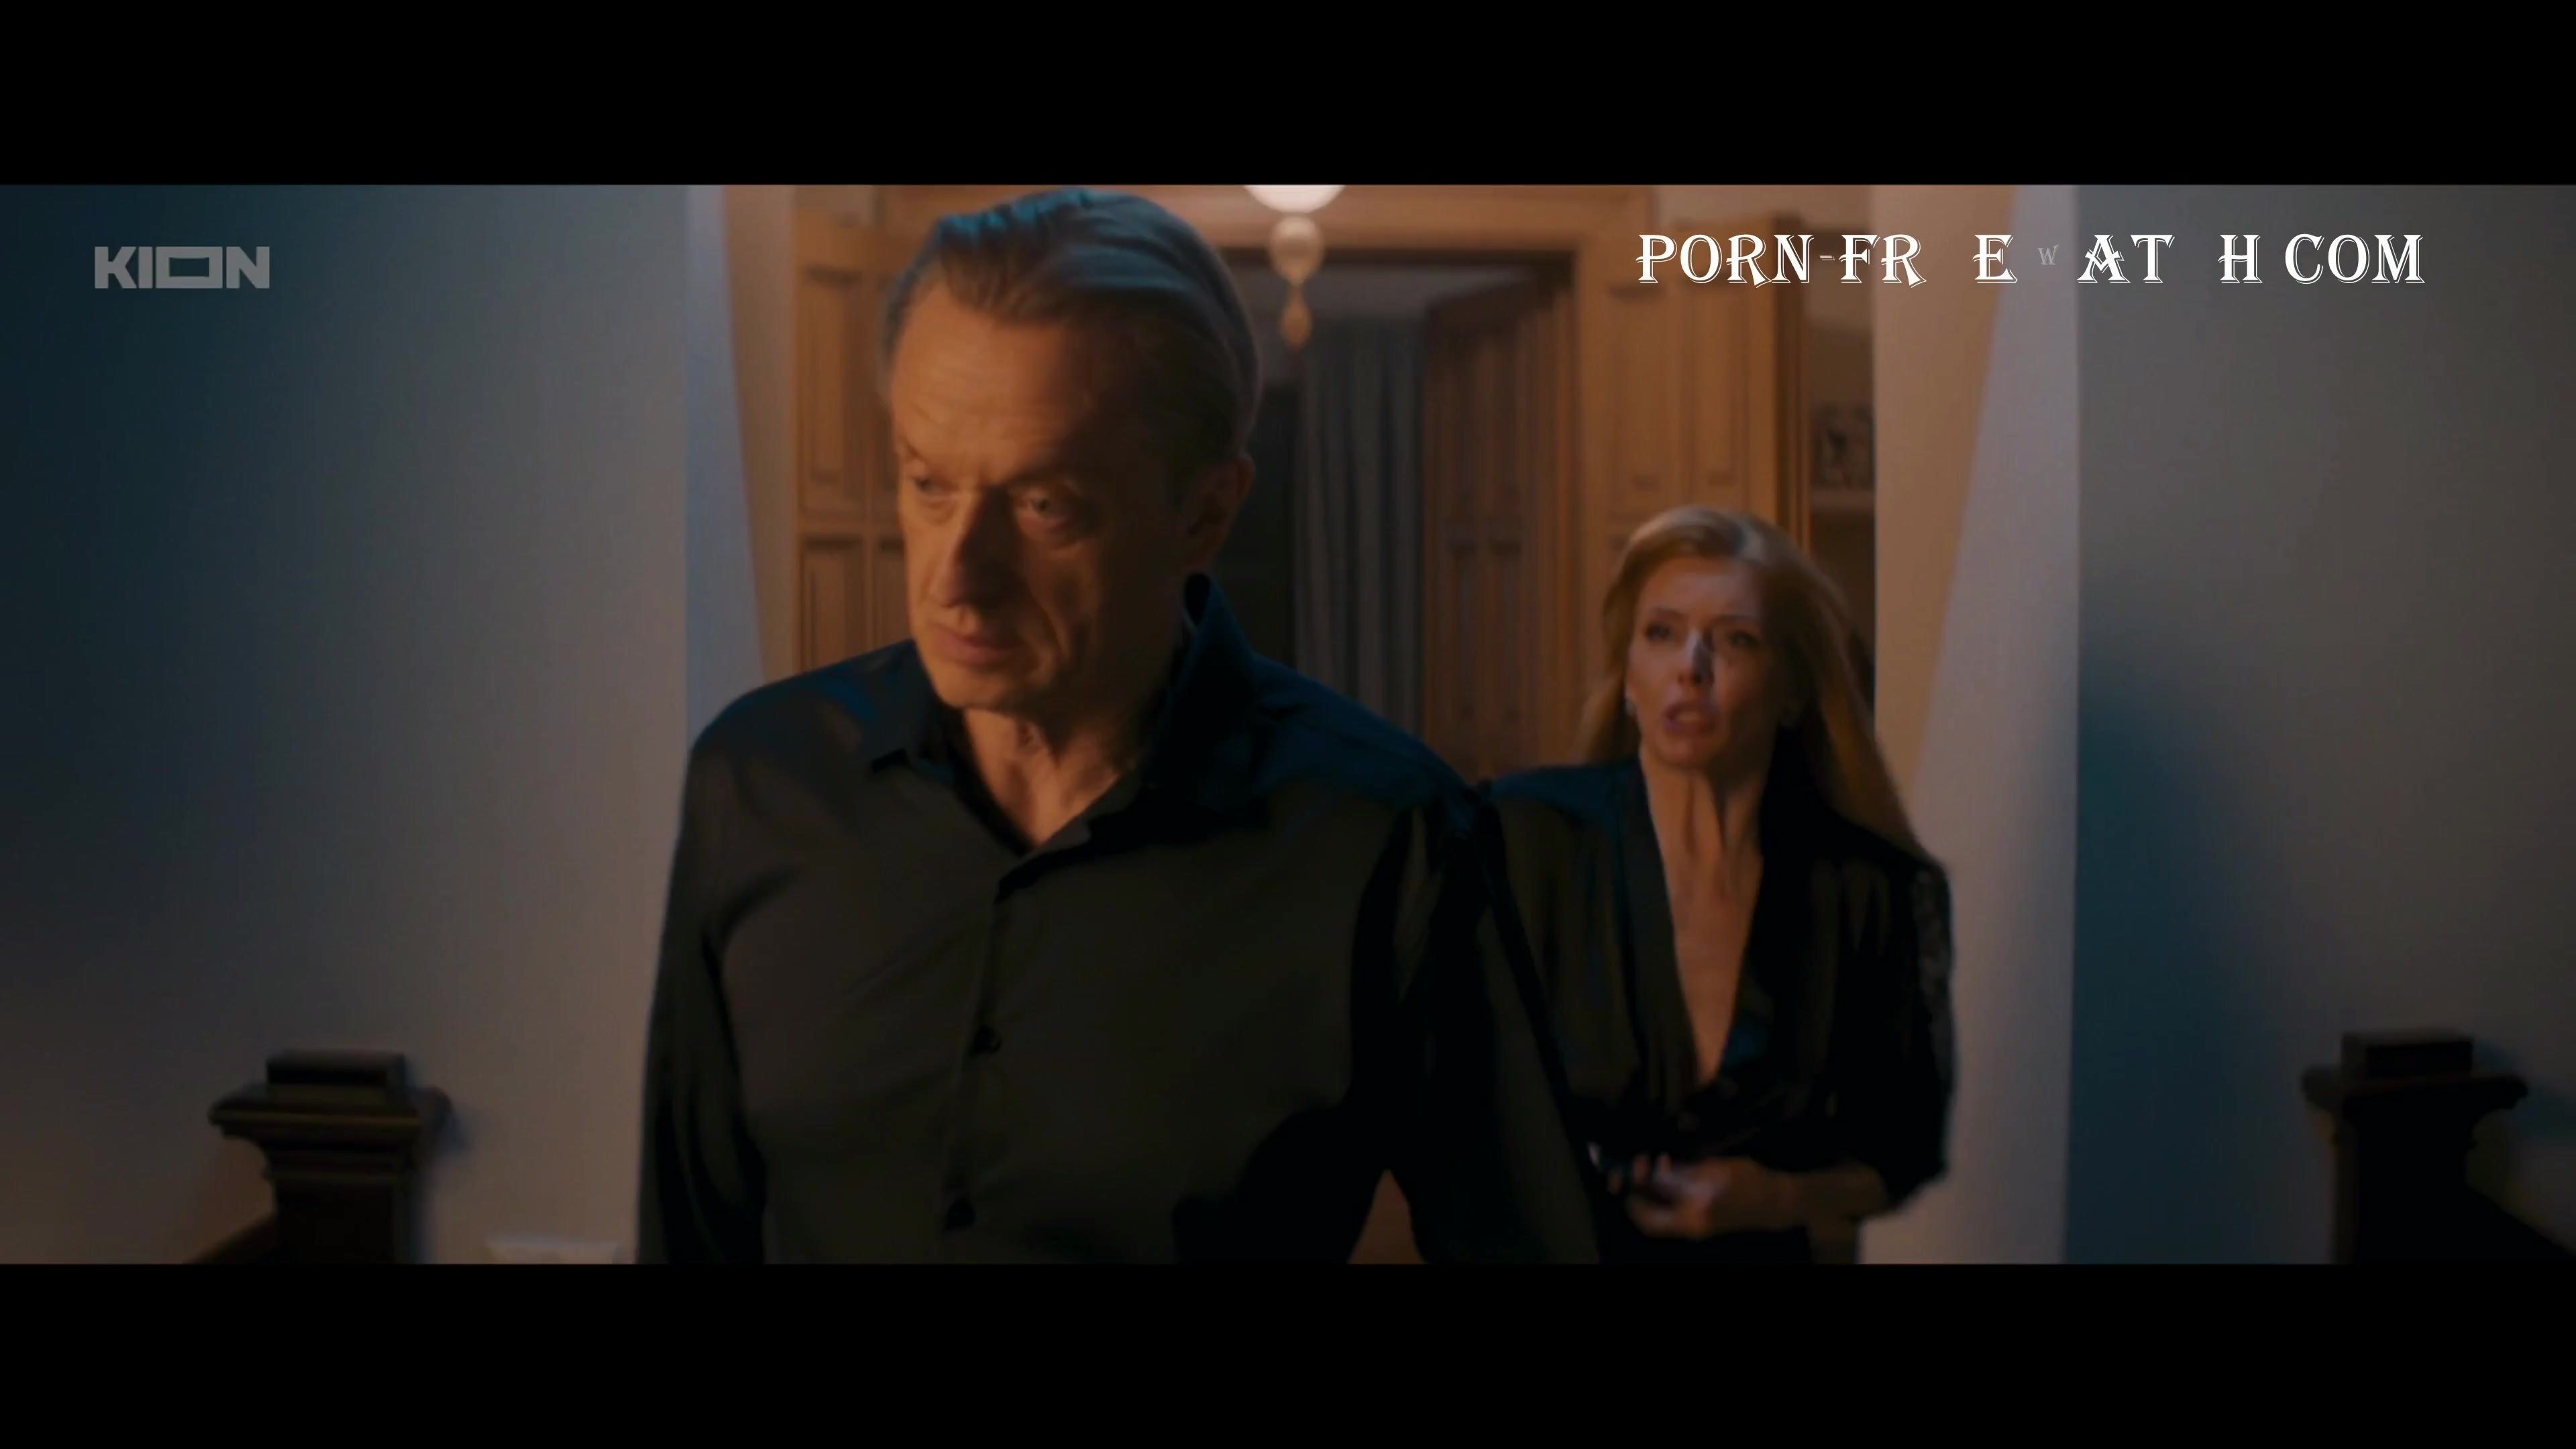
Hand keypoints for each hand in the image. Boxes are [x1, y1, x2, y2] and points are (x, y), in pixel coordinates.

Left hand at [1610, 1154, 1796, 1239]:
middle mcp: (1688, 1226)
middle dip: (1641, 1189)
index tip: (1631, 1171)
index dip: (1633, 1198)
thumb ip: (1680, 1175)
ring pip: (1662, 1210)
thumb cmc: (1747, 1183)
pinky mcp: (1701, 1216)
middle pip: (1652, 1215)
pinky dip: (1667, 1190)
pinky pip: (1674, 1207)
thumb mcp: (1711, 1173)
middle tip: (1640, 1161)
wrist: (1776, 1200)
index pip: (1648, 1219)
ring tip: (1655, 1160)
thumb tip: (1655, 1171)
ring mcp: (1694, 1224)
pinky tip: (1670, 1168)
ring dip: (1653, 1188)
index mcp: (1690, 1219)